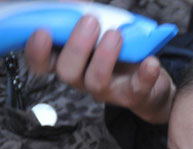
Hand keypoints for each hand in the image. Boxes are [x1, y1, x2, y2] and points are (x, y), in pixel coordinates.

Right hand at [24, 15, 174, 123]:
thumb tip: (79, 1)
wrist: (153, 84)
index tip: (43, 32)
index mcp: (71, 62)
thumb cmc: (121, 54)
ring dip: (104, 56)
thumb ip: (87, 18)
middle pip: (67, 72)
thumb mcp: (101, 33)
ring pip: (96, 81)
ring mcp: (108, 90)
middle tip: (90, 21)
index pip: (43, 63)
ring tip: (115, 34)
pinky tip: (151, 61)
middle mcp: (84, 78)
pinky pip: (138, 88)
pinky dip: (145, 74)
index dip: (37, 51)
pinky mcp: (134, 95)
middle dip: (75, 46)